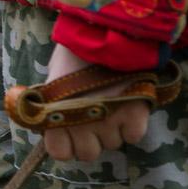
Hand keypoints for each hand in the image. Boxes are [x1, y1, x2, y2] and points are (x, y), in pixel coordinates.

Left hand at [42, 43, 150, 162]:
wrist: (104, 34)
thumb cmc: (72, 55)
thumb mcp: (52, 81)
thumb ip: (53, 107)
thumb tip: (53, 122)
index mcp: (56, 116)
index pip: (60, 153)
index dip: (65, 145)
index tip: (68, 133)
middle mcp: (81, 124)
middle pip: (89, 154)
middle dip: (90, 140)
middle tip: (91, 120)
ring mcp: (109, 121)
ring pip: (113, 144)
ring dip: (111, 130)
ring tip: (110, 105)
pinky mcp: (135, 115)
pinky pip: (134, 136)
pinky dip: (132, 125)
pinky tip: (127, 107)